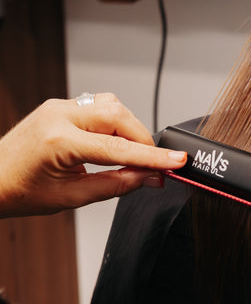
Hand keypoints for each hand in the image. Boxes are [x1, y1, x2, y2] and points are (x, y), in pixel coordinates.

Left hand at [0, 94, 186, 216]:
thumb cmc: (20, 191)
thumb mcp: (71, 197)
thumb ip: (115, 185)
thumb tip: (148, 178)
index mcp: (60, 141)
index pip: (118, 148)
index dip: (152, 157)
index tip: (176, 162)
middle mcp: (59, 116)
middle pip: (119, 116)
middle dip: (142, 140)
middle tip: (155, 166)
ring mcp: (59, 106)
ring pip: (111, 106)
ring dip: (129, 129)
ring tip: (131, 157)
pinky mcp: (60, 105)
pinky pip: (97, 105)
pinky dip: (114, 123)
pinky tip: (113, 142)